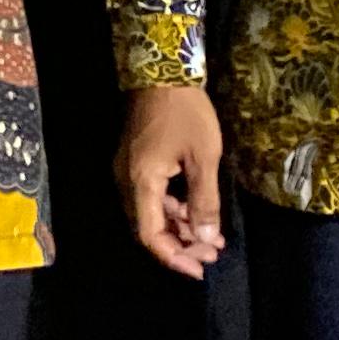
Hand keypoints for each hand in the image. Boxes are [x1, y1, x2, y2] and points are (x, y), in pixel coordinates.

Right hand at [117, 84, 228, 280]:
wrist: (162, 70)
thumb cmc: (186, 113)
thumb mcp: (203, 158)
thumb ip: (204, 201)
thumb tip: (204, 239)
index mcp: (140, 182)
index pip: (149, 235)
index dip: (173, 257)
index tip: (199, 269)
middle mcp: (126, 180)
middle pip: (148, 227)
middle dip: (180, 245)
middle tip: (212, 254)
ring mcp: (128, 170)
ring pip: (150, 212)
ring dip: (179, 228)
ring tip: (211, 238)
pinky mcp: (135, 160)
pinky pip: (151, 196)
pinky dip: (173, 209)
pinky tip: (196, 212)